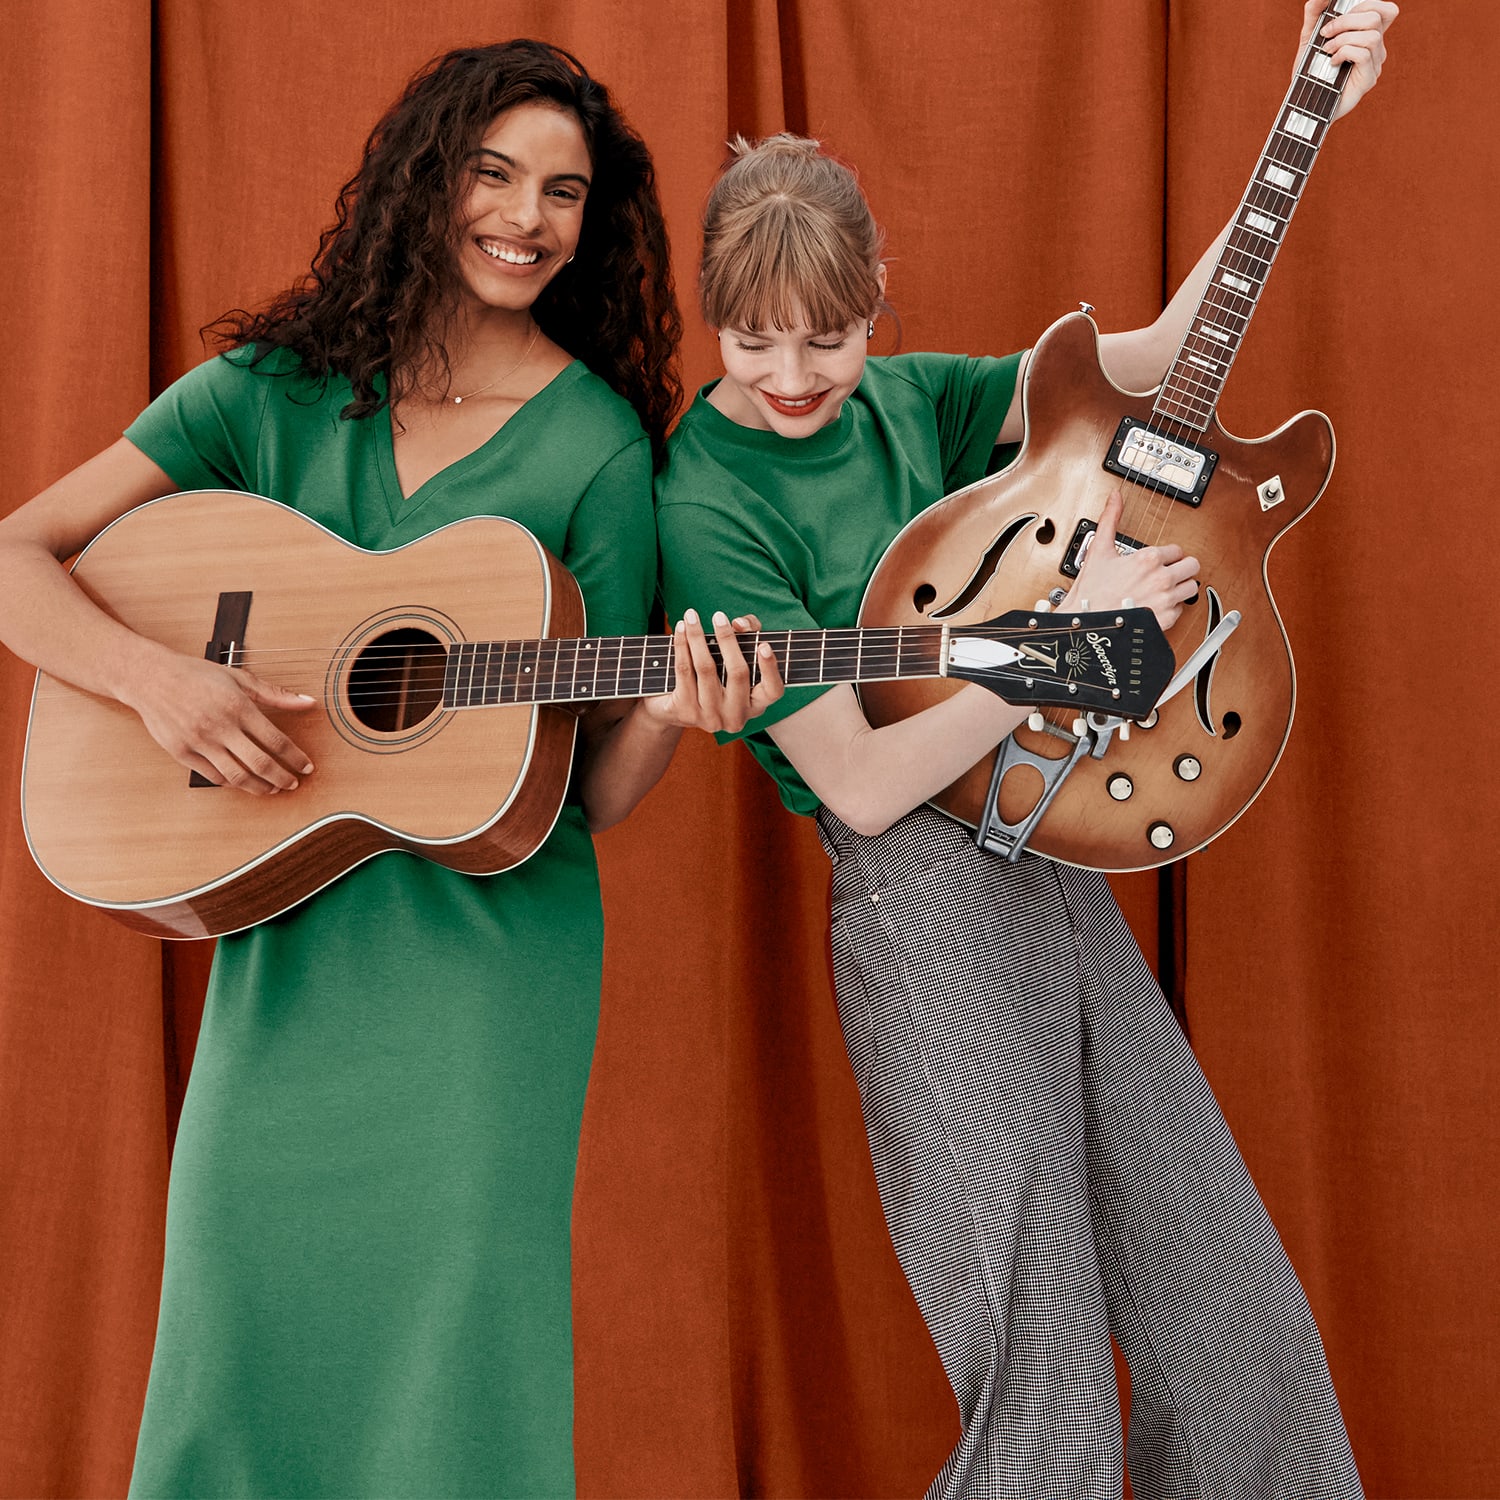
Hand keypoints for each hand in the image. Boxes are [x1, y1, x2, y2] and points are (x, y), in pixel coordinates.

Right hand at [122, 645, 316, 793]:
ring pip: (237, 777)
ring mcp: (199, 742)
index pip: (276, 741)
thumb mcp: (239, 678)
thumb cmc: (196, 675)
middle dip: (283, 778)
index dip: (295, 758)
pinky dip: (232, 783)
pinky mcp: (181, 753)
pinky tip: (243, 781)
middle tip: (293, 783)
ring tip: (271, 788)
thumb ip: (275, 693)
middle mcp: (219, 727)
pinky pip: (213, 776)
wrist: (150, 677)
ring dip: (259, 787)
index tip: (306, 766)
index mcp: (237, 707)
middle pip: (260, 764)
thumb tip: (308, 702)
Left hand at [642, 608, 784, 733]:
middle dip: (727, 640)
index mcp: (755, 705)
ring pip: (706, 668)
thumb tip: (739, 624)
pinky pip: (684, 671)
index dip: (771, 669)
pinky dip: (681, 645)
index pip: (773, 691)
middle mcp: (735, 715)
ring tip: (691, 615)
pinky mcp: (685, 711)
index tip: (764, 645)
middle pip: (738, 673)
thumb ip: (748, 633)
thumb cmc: (717, 674)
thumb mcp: (737, 657)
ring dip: (697, 636)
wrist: (676, 710)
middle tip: (718, 615)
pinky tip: (680, 628)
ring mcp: (710, 716)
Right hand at [1064, 491, 1199, 630]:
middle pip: (1192, 566)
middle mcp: (1161, 578)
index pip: (1177, 550)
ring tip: (1165, 588)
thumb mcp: (1099, 550)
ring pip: (1191, 588)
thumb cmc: (1090, 592)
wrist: (1086, 624)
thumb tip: (1115, 498)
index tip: (1160, 560)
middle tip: (1170, 571)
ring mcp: (1165, 600)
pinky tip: (1157, 605)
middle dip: (1182, 567)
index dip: (1168, 554)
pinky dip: (1172, 608)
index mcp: (1148, 559)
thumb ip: (1111, 520)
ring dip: (1181, 587)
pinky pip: (1181, 610)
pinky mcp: (1165, 620)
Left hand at [1301, 0, 1396, 120]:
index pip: (1384, 9)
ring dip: (1344, 39)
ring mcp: (1375, 63)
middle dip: (1346, 19)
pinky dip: (1344, 53)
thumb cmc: (1309, 71)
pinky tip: (1332, 62)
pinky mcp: (1369, 79)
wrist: (1303, 104)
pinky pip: (1364, 54)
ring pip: (1372, 35)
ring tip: (1327, 50)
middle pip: (1377, 16)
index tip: (1337, 13)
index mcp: (1368, 33)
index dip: (1366, 3)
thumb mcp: (1309, 38)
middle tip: (1325, 33)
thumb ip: (1315, 13)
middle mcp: (1376, 47)